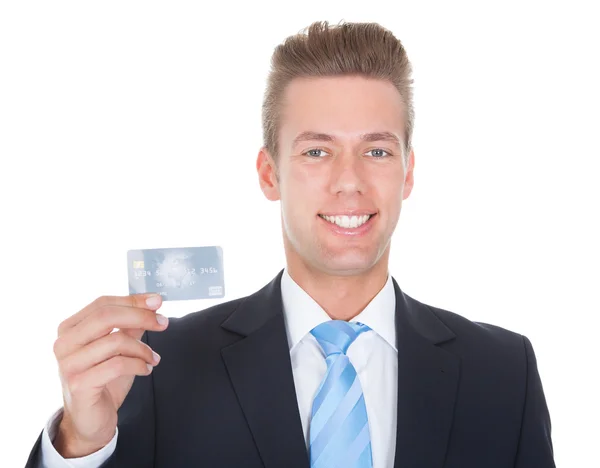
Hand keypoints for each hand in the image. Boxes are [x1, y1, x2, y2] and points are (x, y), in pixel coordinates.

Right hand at [52, 293, 167, 456]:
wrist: (90, 420)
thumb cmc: (103, 380)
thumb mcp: (118, 348)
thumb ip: (130, 326)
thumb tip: (152, 305)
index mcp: (70, 329)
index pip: (102, 304)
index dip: (132, 300)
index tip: (157, 301)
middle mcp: (64, 344)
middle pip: (106, 316)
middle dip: (140, 316)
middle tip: (163, 323)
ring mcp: (69, 365)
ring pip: (115, 341)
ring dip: (142, 348)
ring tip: (153, 358)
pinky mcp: (79, 385)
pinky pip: (117, 365)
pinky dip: (138, 365)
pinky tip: (146, 369)